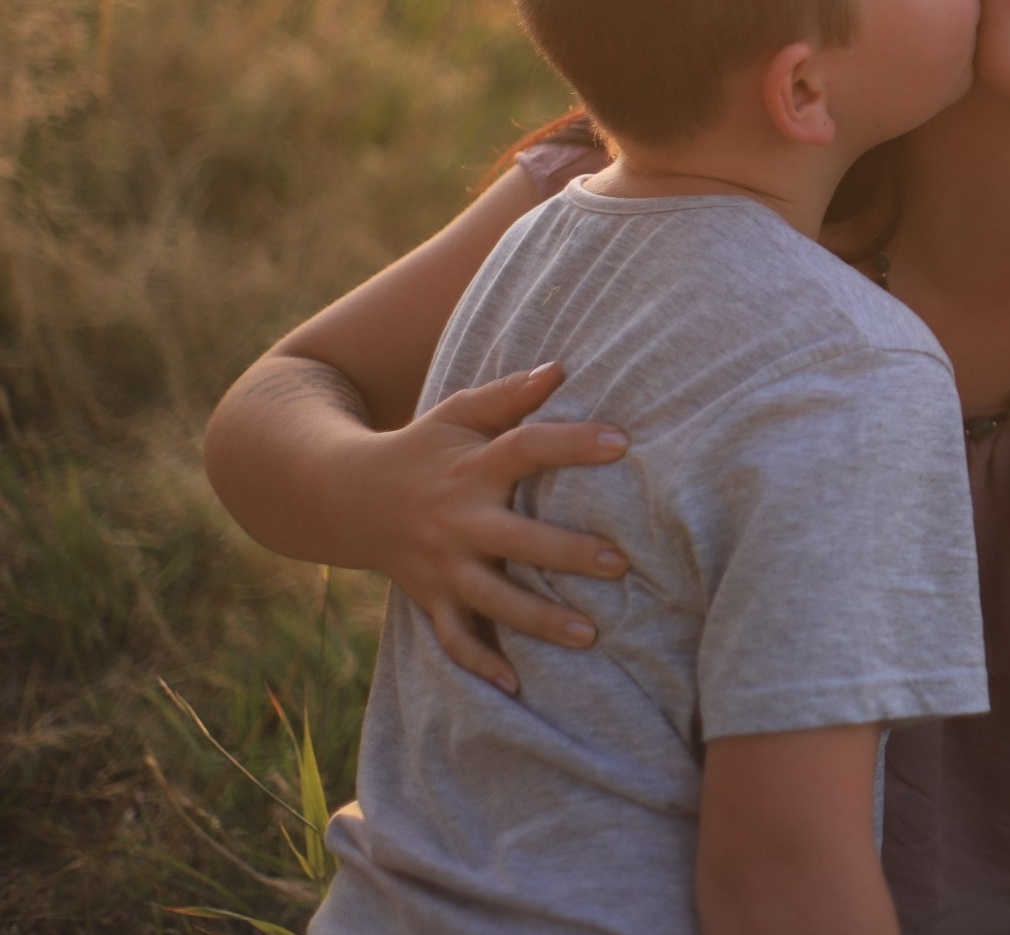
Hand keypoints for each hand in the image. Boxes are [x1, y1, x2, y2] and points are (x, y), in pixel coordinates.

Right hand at [360, 362, 630, 694]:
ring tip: (590, 635)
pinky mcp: (430, 598)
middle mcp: (457, 520)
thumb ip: (509, 394)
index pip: (524, 447)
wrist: (342, 495)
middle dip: (565, 553)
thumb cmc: (422, 447)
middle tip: (620, 563)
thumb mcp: (457, 413)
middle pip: (515, 538)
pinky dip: (480, 665)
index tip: (622, 442)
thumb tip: (563, 367)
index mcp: (470, 467)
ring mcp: (442, 565)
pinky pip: (454, 639)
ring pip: (491, 599)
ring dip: (538, 619)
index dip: (571, 443)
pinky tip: (517, 687)